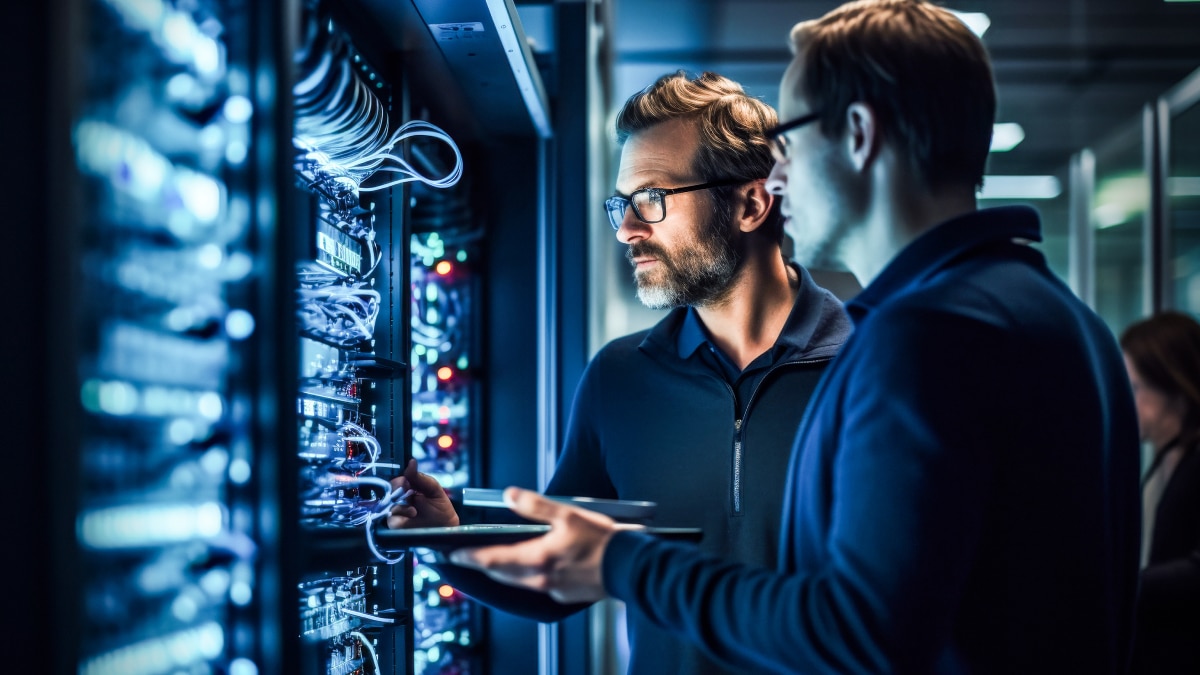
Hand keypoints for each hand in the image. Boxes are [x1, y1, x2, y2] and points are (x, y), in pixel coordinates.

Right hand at [387, 459, 459, 528]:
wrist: (446, 529)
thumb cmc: (441, 509)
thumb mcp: (434, 490)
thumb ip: (421, 477)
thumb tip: (411, 462)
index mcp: (408, 489)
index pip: (396, 481)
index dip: (399, 481)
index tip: (406, 482)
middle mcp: (400, 500)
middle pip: (388, 491)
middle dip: (397, 490)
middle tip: (408, 492)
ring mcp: (397, 513)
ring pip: (388, 504)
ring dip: (401, 505)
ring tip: (415, 511)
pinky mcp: (395, 525)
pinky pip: (390, 518)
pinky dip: (400, 515)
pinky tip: (412, 515)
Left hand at [448, 487, 633, 603]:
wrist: (630, 568)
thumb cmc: (603, 541)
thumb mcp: (569, 514)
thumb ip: (536, 505)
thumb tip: (510, 495)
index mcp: (538, 559)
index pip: (492, 559)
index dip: (470, 557)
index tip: (454, 554)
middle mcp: (541, 579)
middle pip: (502, 573)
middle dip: (483, 564)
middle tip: (468, 557)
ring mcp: (554, 590)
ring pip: (518, 581)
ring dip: (504, 571)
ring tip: (494, 561)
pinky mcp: (567, 595)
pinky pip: (538, 586)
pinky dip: (528, 576)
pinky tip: (533, 567)